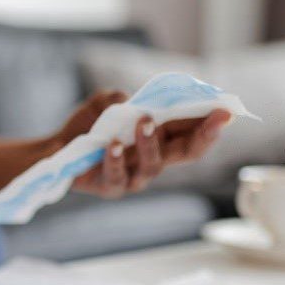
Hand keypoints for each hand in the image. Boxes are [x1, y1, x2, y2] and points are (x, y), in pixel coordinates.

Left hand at [51, 91, 231, 197]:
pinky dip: (115, 160)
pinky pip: (117, 177)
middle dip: (204, 135)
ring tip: (144, 120)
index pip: (193, 132)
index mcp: (161, 137)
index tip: (227, 110)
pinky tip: (112, 145)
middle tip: (216, 119)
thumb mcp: (104, 103)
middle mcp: (153, 159)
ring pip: (153, 165)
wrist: (57, 148)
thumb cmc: (89, 126)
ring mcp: (133, 176)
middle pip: (187, 152)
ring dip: (152, 141)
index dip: (212, 122)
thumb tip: (131, 101)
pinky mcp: (110, 186)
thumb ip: (120, 98)